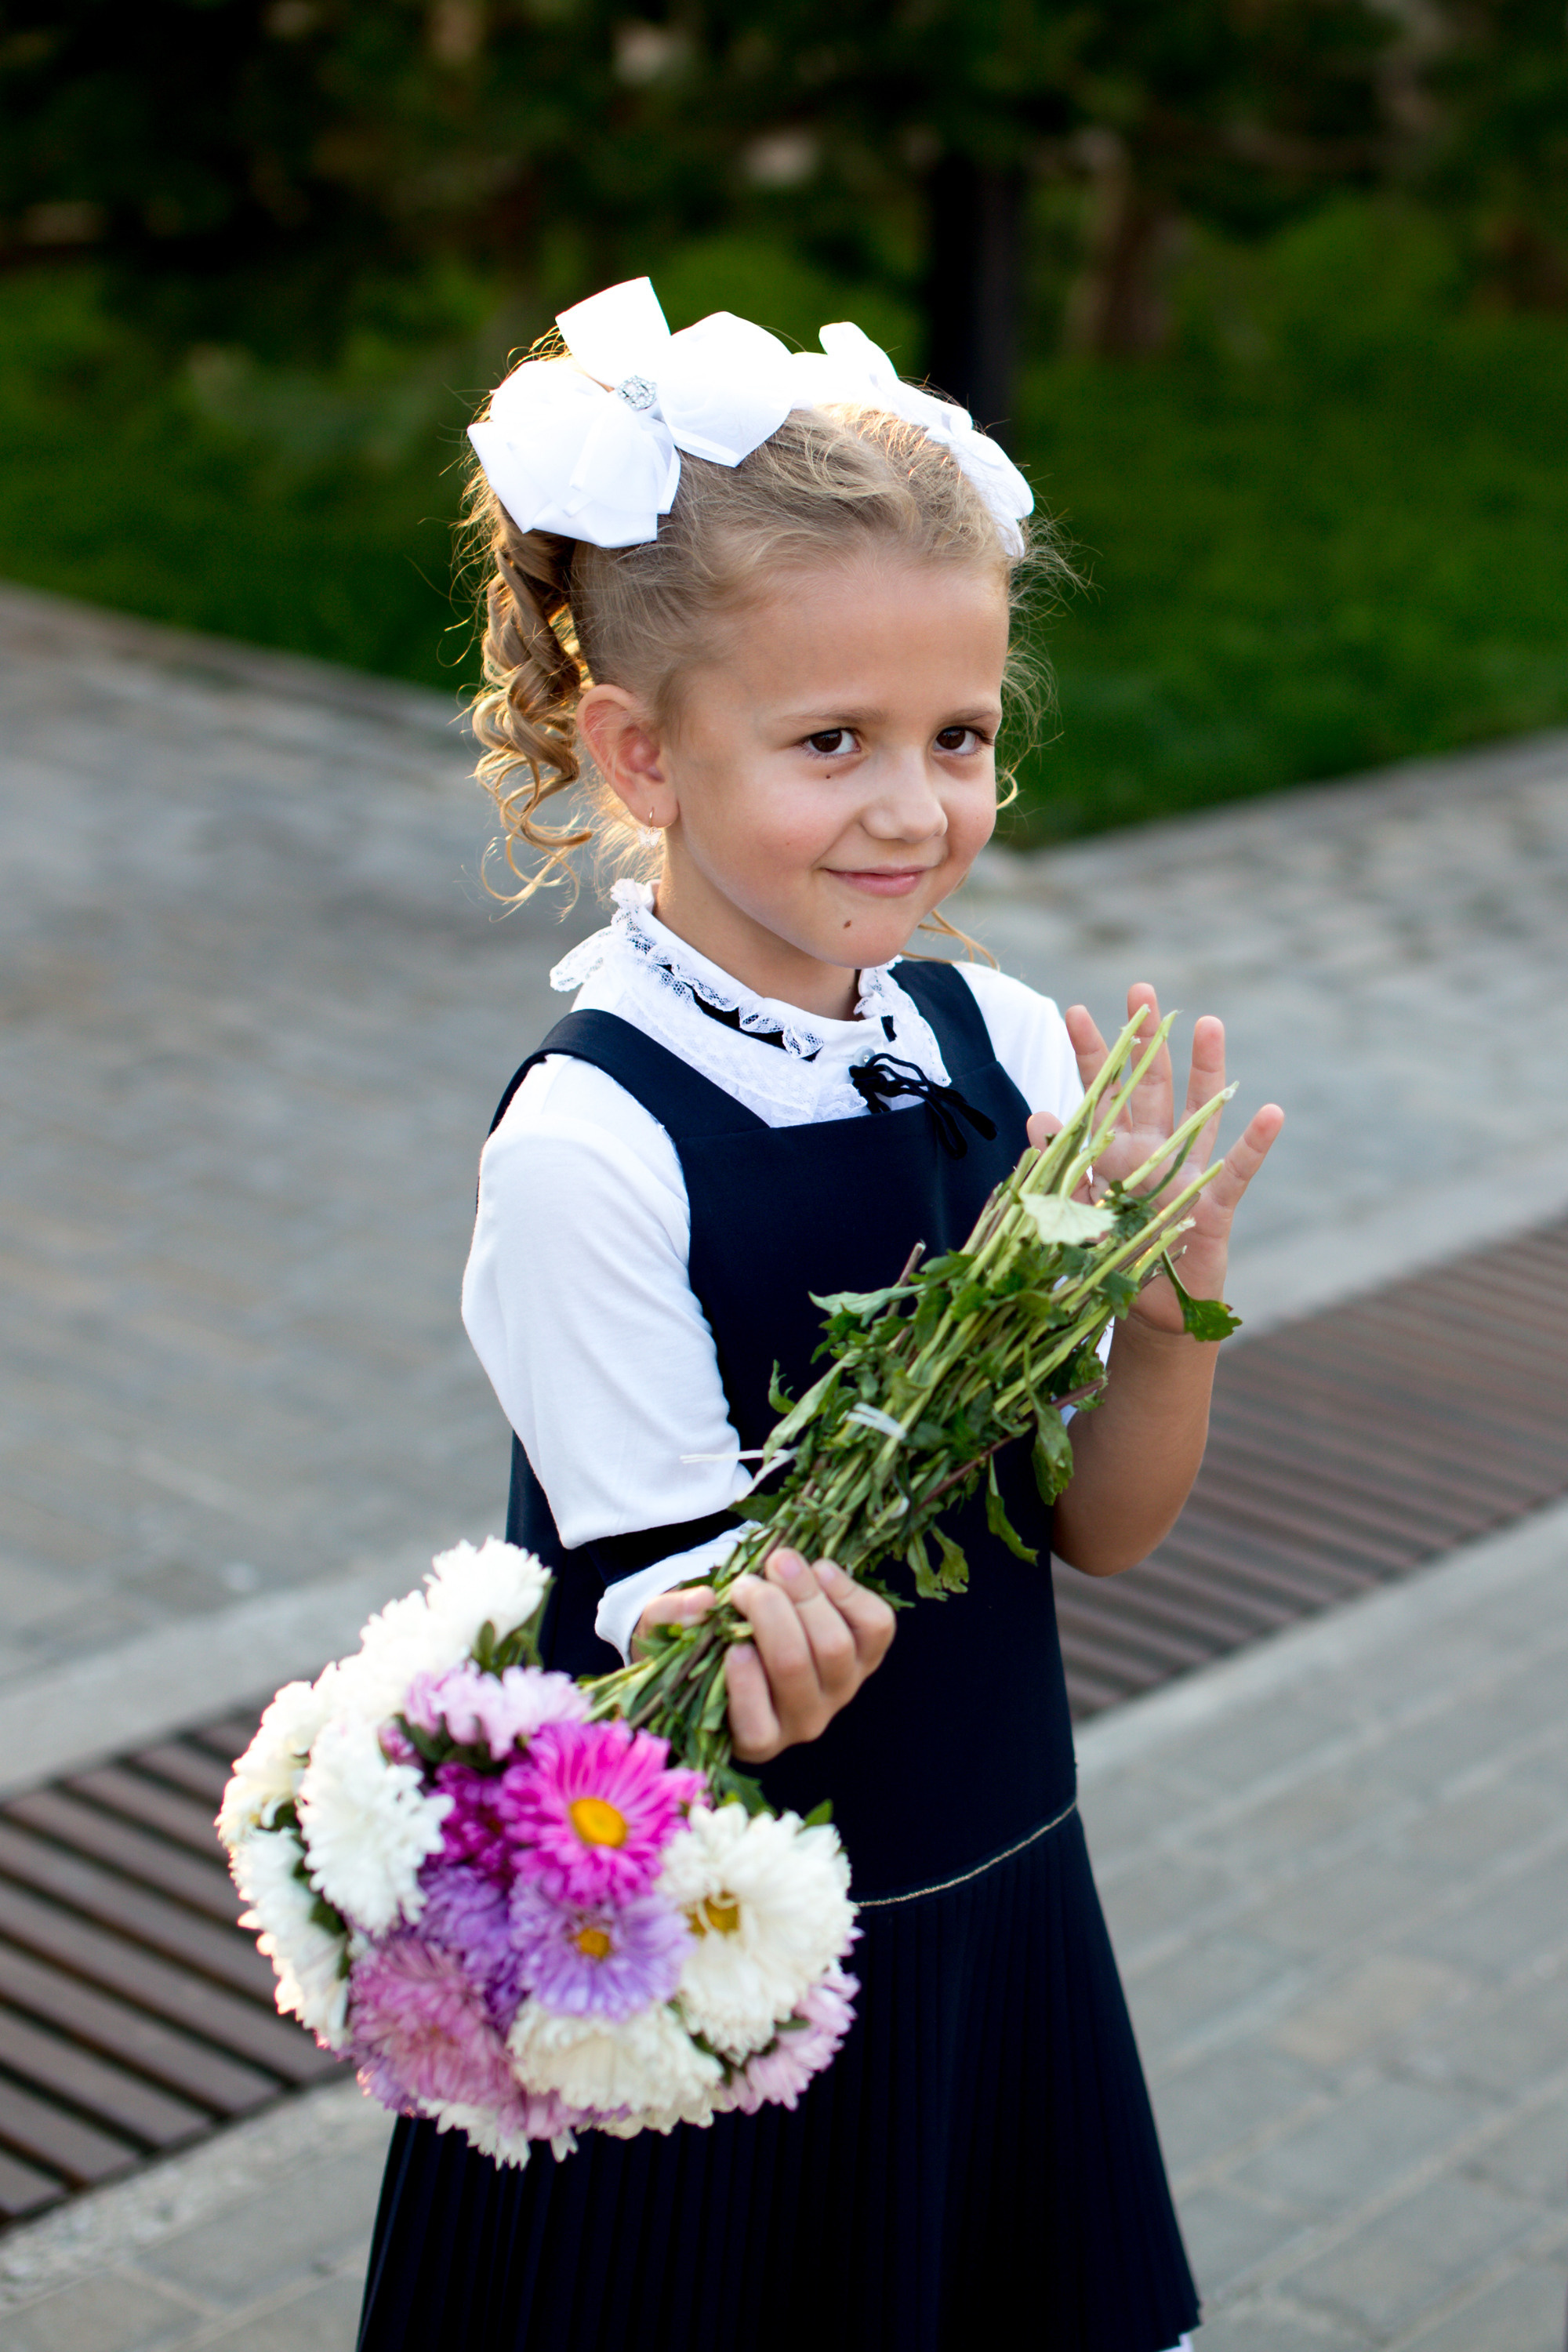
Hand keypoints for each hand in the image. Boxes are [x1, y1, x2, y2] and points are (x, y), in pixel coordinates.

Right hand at [633, 1551, 895, 1763]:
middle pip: (795, 1667)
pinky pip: (874, 1626)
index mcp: (751, 1736)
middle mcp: (803, 1722)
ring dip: (805, 1594)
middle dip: (768, 1614)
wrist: (747, 1629)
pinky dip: (849, 1592)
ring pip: (835, 1646)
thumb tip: (699, 1603)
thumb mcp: (663, 1635)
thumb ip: (667, 1618)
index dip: (746, 1687)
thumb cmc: (699, 1644)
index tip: (731, 1646)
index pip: (756, 1729)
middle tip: (743, 1584)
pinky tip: (820, 1570)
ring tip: (778, 1562)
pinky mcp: (868, 1655)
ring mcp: (840, 1689)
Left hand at [1026, 983, 1283, 1334]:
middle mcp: (1154, 1153)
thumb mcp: (1076, 1216)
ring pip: (1200, 1110)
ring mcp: (1188, 1173)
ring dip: (1206, 1068)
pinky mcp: (1216, 1204)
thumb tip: (1035, 1117)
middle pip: (1151, 1085)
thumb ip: (1061, 1167)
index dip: (1090, 1054)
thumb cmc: (1113, 1263)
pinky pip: (1238, 1169)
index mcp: (1115, 1153)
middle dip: (1146, 1039)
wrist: (1149, 1314)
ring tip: (1210, 1023)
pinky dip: (1255, 1143)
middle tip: (1141, 989)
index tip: (1073, 1010)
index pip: (1101, 1093)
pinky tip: (1271, 1111)